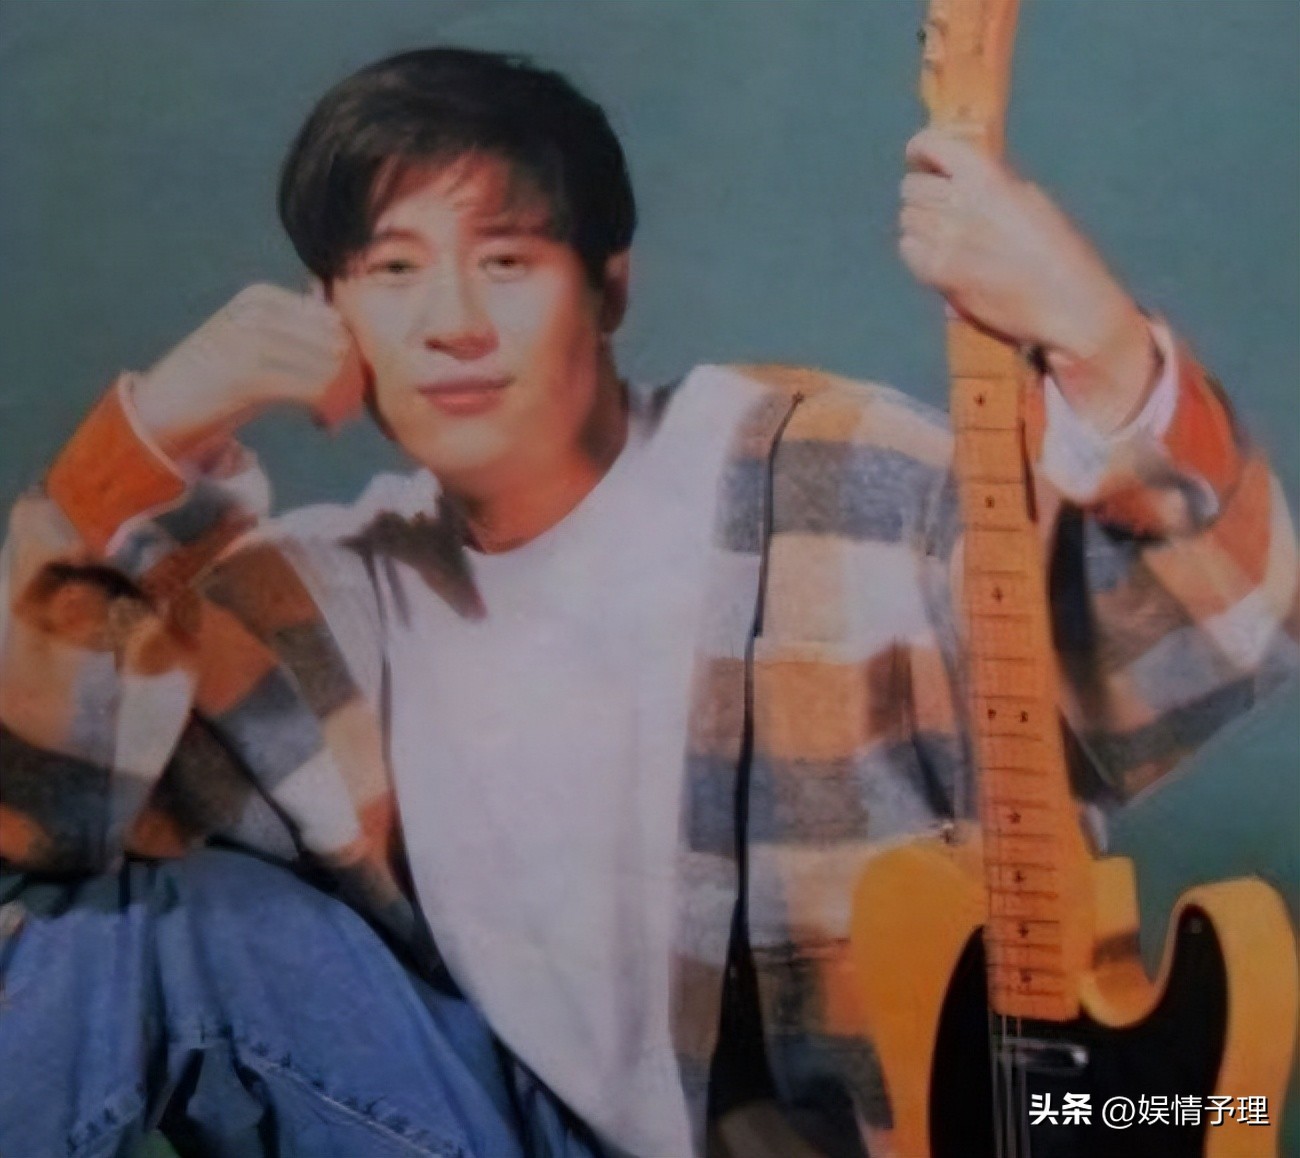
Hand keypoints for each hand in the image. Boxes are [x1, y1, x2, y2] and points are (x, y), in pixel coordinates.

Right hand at [133, 283, 366, 465]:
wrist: (161, 409)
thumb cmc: (216, 380)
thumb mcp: (254, 343)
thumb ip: (295, 332)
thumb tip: (346, 331)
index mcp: (260, 297)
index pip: (331, 318)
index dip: (350, 354)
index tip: (344, 384)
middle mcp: (256, 311)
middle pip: (335, 340)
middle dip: (350, 377)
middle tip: (345, 406)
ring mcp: (251, 340)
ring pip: (330, 365)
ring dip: (342, 397)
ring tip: (331, 416)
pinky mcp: (250, 376)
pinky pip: (313, 389)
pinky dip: (327, 409)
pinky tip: (321, 423)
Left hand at [898, 126, 1157, 432]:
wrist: (1067, 302)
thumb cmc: (1057, 251)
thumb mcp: (1026, 199)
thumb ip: (987, 186)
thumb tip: (950, 180)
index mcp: (988, 175)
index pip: (931, 146)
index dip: (920, 151)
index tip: (920, 158)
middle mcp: (963, 202)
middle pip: (912, 187)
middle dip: (921, 192)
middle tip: (937, 205)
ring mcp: (948, 238)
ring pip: (907, 218)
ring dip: (919, 223)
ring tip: (942, 234)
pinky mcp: (940, 272)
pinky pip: (909, 250)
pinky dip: (917, 251)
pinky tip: (937, 257)